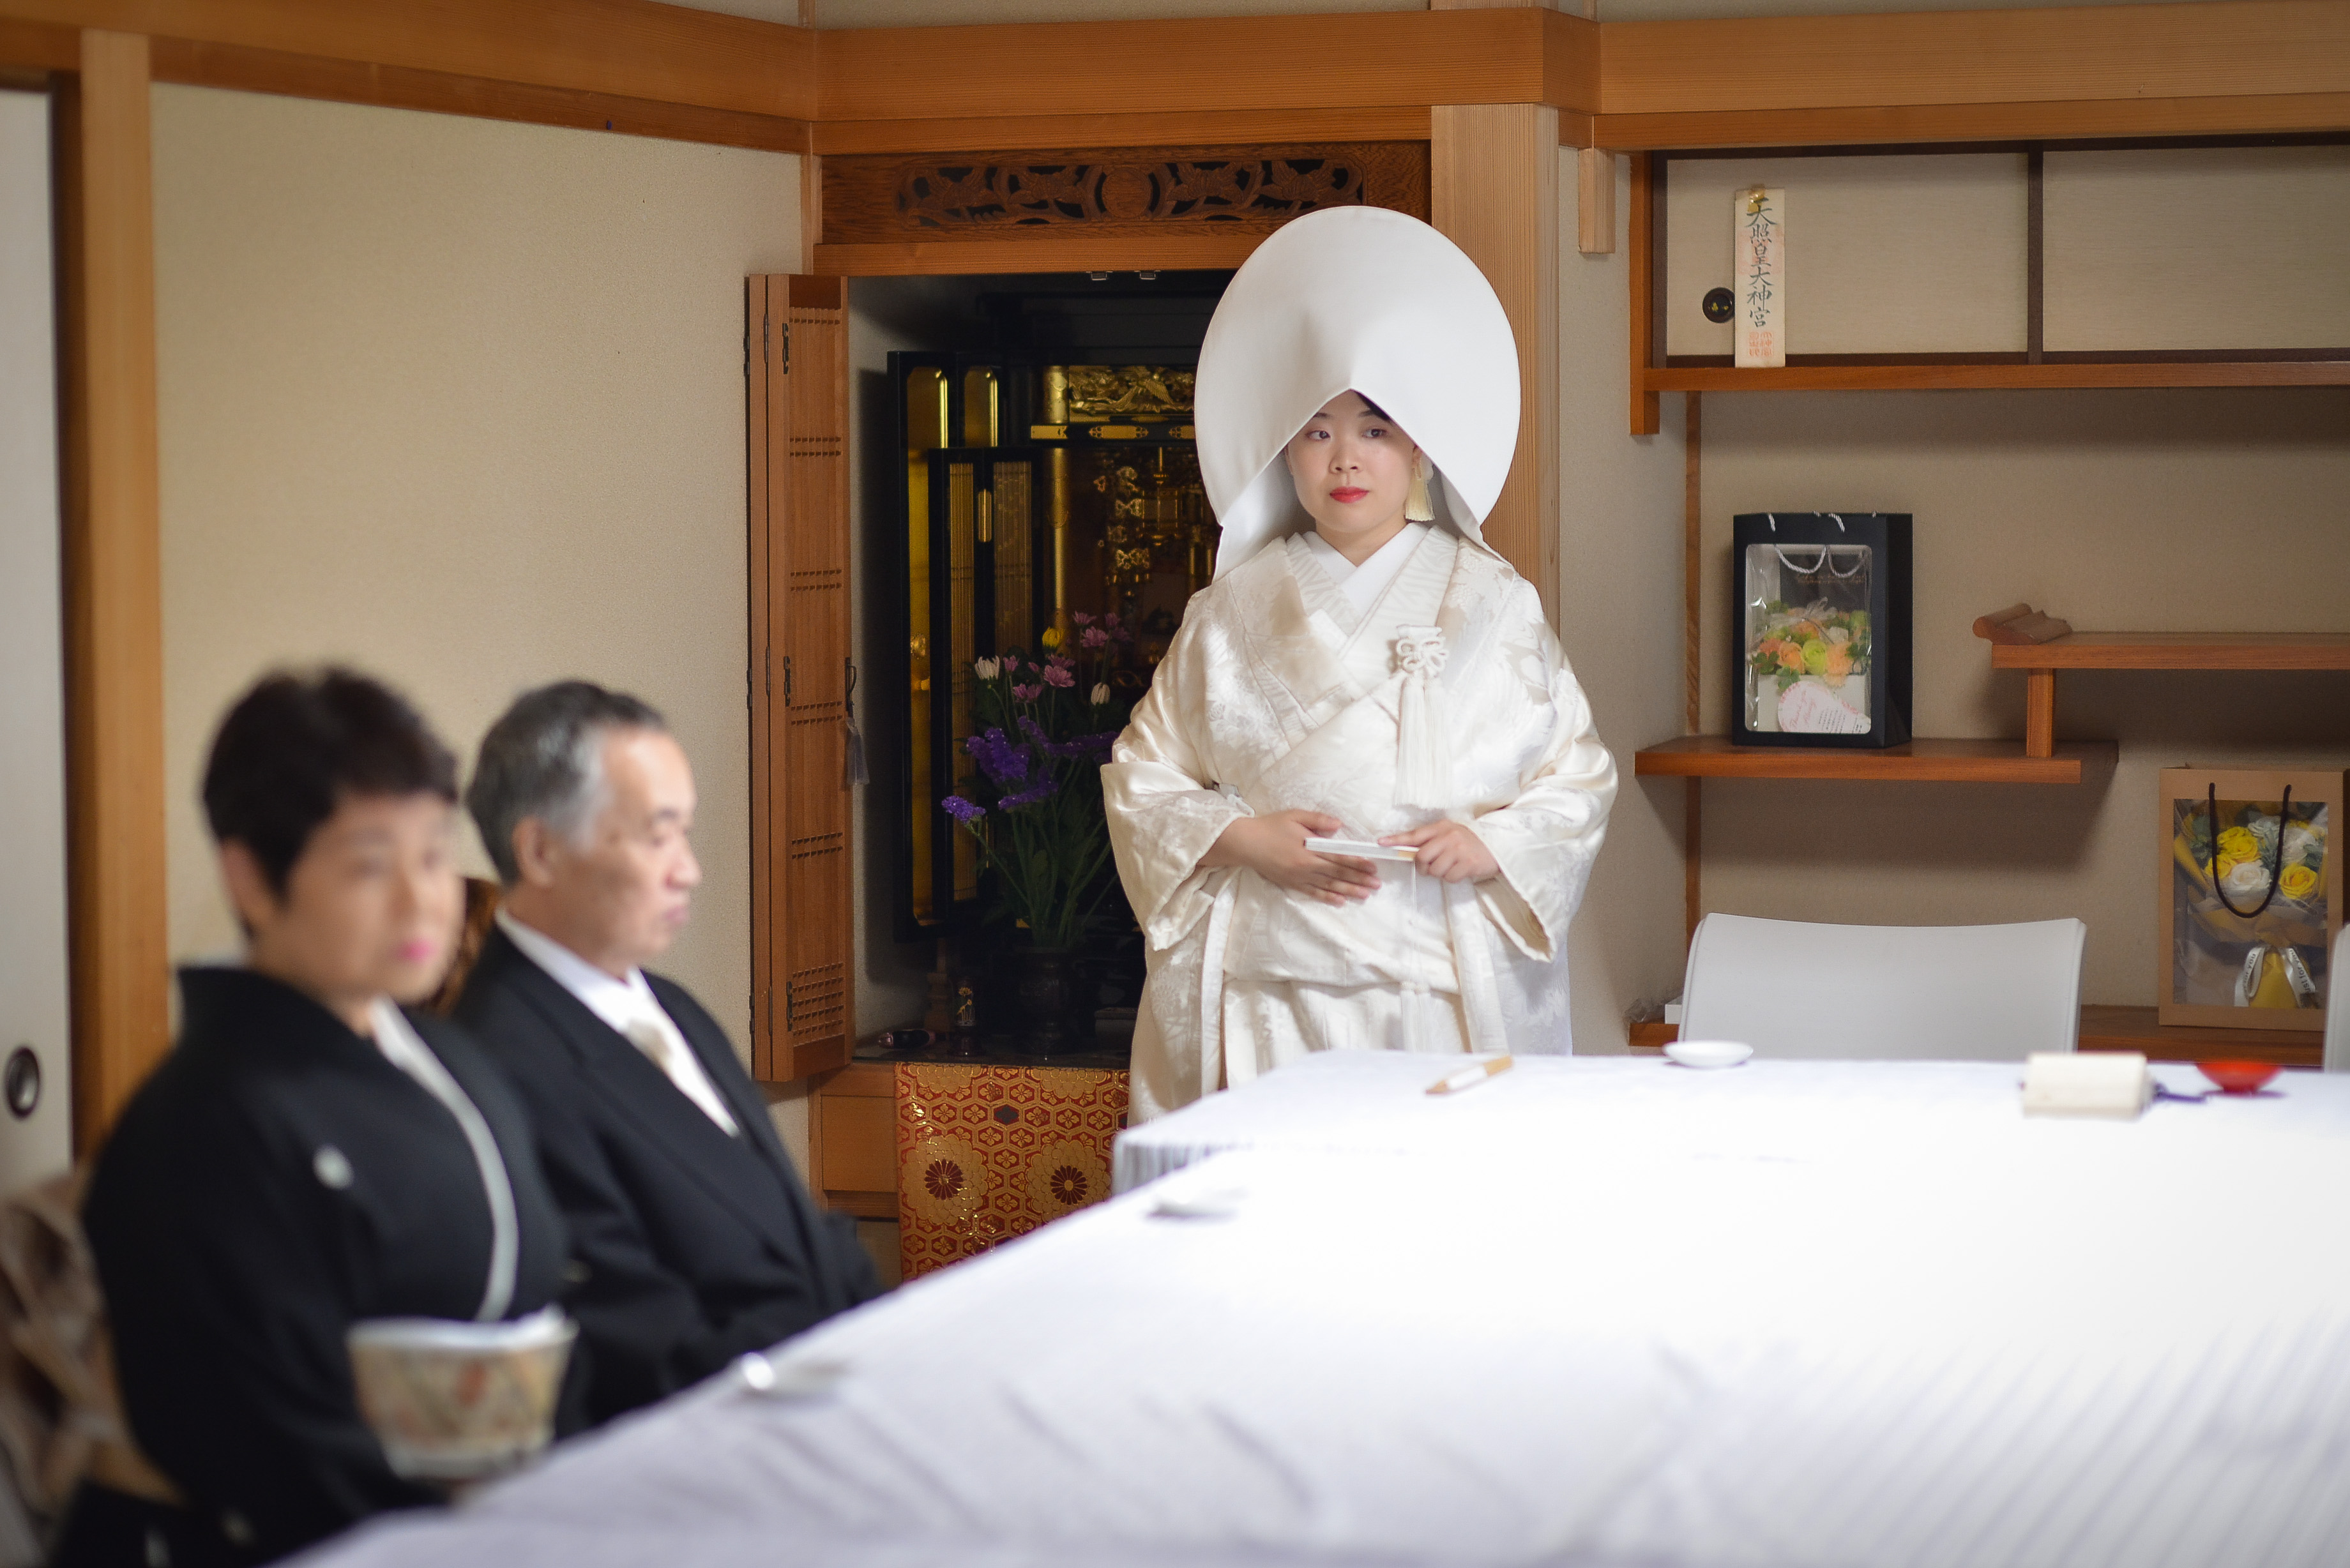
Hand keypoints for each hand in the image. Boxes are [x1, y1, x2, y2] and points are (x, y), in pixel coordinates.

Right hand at [1201, 810, 1380, 906]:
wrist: (1245, 843)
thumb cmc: (1270, 826)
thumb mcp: (1294, 816)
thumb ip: (1318, 820)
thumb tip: (1339, 825)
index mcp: (1308, 849)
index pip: (1338, 857)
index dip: (1357, 863)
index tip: (1373, 867)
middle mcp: (1305, 867)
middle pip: (1337, 874)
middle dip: (1358, 880)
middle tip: (1376, 885)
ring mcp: (1298, 877)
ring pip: (1328, 886)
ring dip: (1348, 891)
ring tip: (1365, 895)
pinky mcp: (1291, 883)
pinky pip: (1312, 893)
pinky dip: (1327, 897)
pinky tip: (1340, 901)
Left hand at [1382, 819, 1499, 883]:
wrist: (1497, 846)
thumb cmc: (1469, 841)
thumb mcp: (1451, 833)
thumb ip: (1432, 839)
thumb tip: (1409, 851)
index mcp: (1442, 827)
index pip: (1415, 834)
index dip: (1397, 840)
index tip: (1381, 843)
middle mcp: (1449, 836)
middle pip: (1421, 857)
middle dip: (1423, 866)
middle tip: (1431, 866)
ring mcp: (1459, 849)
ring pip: (1434, 870)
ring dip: (1439, 873)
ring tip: (1451, 866)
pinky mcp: (1468, 863)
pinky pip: (1449, 877)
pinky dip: (1452, 878)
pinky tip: (1460, 870)